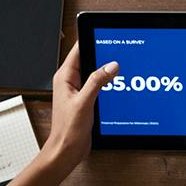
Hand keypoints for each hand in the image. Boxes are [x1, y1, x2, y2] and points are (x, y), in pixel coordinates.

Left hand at [42, 42, 117, 168]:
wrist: (66, 150)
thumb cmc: (67, 130)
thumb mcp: (84, 102)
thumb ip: (97, 82)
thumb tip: (111, 65)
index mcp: (65, 77)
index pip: (78, 49)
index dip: (91, 39)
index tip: (105, 35)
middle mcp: (70, 81)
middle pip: (89, 59)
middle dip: (103, 55)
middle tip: (119, 52)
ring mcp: (78, 90)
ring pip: (95, 73)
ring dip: (106, 71)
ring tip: (121, 68)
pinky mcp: (85, 100)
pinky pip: (98, 85)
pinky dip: (107, 84)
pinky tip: (117, 86)